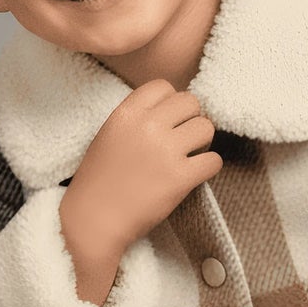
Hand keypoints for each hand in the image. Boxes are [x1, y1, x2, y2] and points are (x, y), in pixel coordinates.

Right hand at [63, 78, 223, 259]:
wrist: (93, 220)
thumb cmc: (98, 181)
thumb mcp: (109, 135)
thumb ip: (136, 119)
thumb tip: (170, 110)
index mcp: (126, 113)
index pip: (164, 86)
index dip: (170, 103)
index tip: (168, 120)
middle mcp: (147, 126)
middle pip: (191, 102)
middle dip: (190, 120)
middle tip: (183, 139)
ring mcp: (165, 151)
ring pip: (206, 128)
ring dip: (202, 142)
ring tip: (189, 157)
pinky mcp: (180, 177)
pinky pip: (214, 160)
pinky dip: (208, 168)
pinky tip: (193, 175)